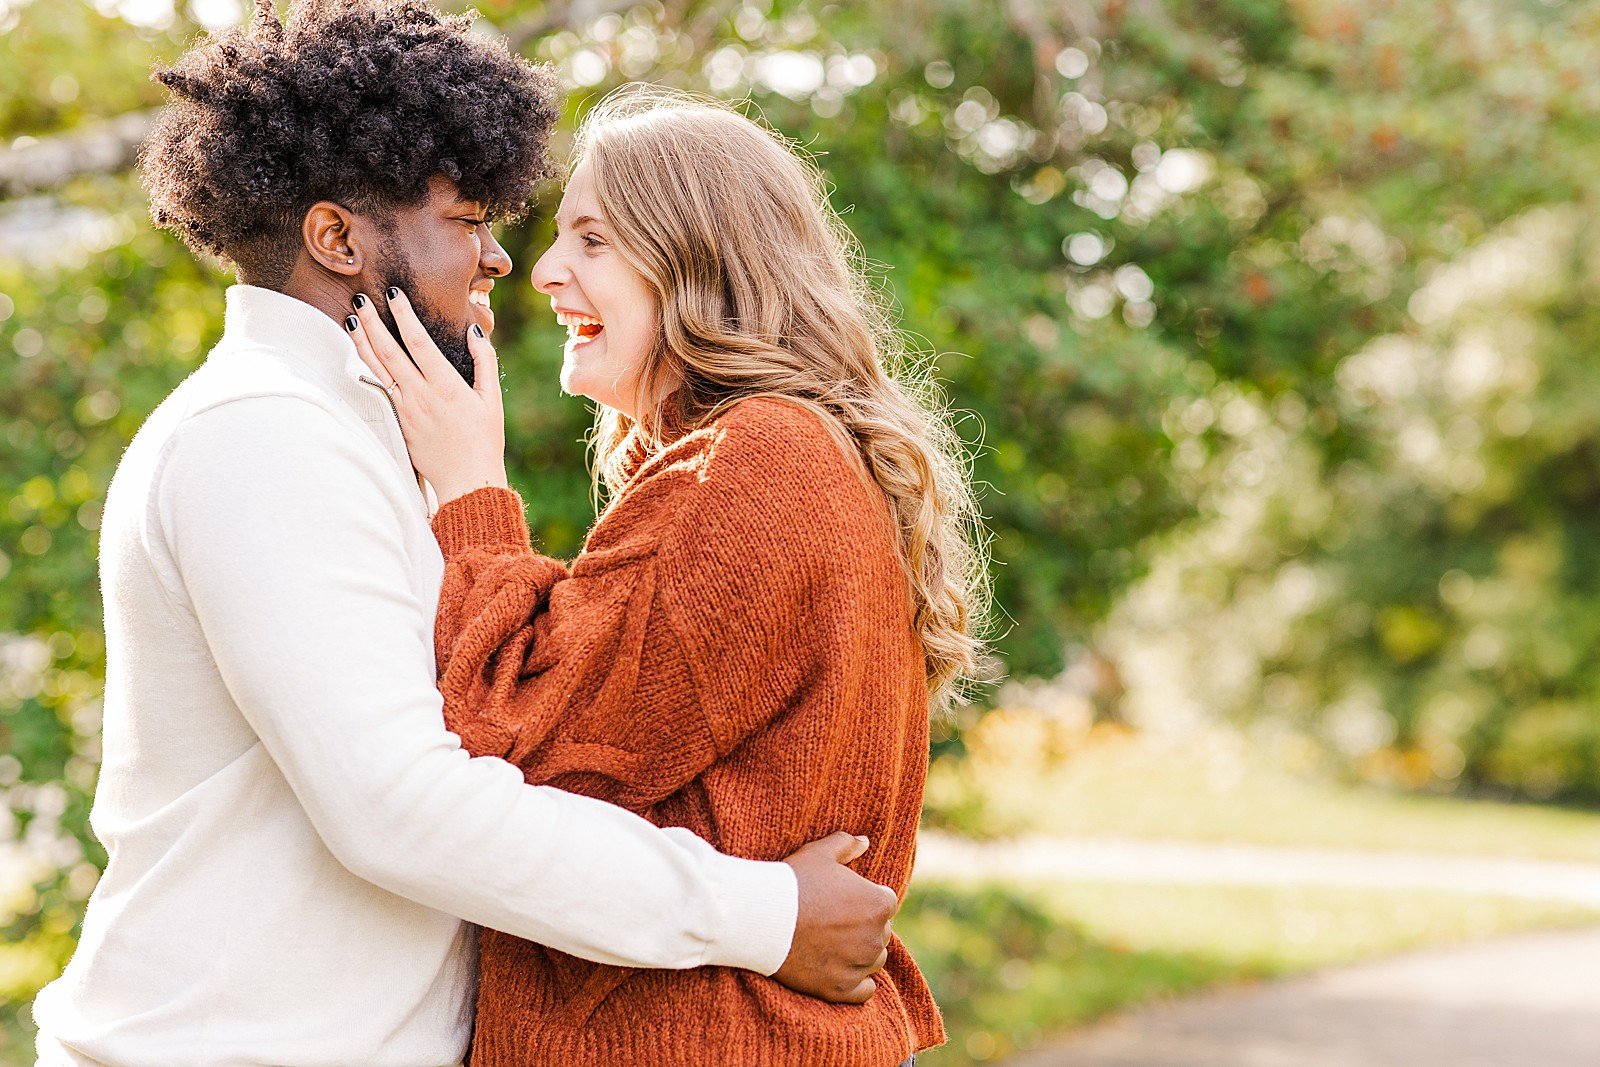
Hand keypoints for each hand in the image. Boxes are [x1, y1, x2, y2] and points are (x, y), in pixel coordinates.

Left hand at [347, 289, 508, 503]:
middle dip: (373, 323)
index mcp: (446, 387)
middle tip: (360, 299)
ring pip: (377, 370)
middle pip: (389, 352)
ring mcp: (405, 410)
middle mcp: (421, 396)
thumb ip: (485, 362)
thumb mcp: (492, 400)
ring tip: (351, 320)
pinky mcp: (397, 423)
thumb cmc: (484, 441)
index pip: (418, 343)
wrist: (466, 481)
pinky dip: (365, 368)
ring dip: (362, 343)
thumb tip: (474, 332)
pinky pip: (377, 389)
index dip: (404, 316)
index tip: (394, 294)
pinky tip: (357, 354)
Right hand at [772, 831, 897, 1003]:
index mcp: (878, 903)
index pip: (885, 903)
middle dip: (864, 927)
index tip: (843, 900)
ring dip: (860, 954)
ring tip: (832, 944)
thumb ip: (846, 845)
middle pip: (881, 933)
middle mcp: (876, 937)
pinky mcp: (842, 989)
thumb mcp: (819, 853)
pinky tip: (840, 970)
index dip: (865, 899)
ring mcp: (860, 965)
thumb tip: (864, 841)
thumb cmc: (793, 882)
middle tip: (833, 921)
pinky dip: (857, 983)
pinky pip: (865, 990)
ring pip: (874, 960)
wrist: (762, 918)